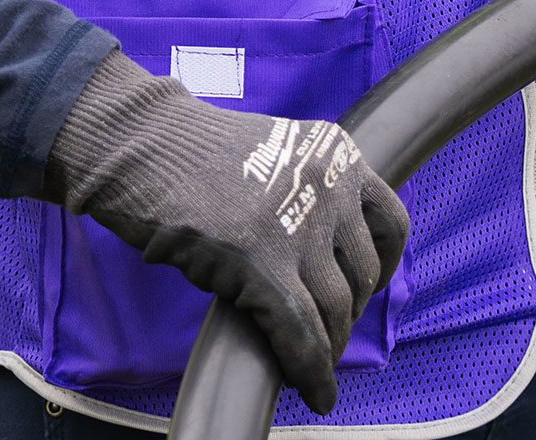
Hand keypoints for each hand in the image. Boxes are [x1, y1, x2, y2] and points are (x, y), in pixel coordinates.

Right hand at [43, 49, 408, 412]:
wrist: (145, 143)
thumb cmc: (195, 151)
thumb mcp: (278, 154)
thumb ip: (310, 191)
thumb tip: (328, 255)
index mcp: (336, 154)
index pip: (390, 222)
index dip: (384, 267)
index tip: (367, 288)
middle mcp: (329, 185)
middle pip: (363, 273)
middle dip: (348, 313)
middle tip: (326, 331)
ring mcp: (298, 224)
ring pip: (335, 309)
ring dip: (327, 348)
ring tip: (311, 363)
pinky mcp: (261, 262)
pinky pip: (301, 333)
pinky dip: (310, 371)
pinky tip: (312, 391)